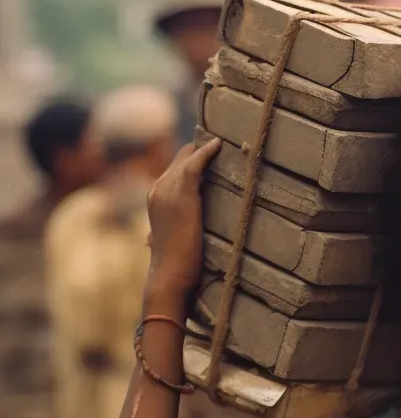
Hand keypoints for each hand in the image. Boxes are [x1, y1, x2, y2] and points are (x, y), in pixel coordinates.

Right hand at [145, 139, 221, 301]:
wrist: (169, 276)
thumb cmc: (177, 266)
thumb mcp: (174, 240)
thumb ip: (176, 228)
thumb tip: (170, 232)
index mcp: (156, 198)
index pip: (174, 169)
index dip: (193, 160)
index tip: (214, 152)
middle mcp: (157, 190)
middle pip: (181, 158)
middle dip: (201, 151)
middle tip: (227, 144)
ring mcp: (166, 191)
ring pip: (186, 158)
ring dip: (206, 150)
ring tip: (227, 141)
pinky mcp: (180, 197)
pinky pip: (193, 165)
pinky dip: (206, 153)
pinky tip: (218, 145)